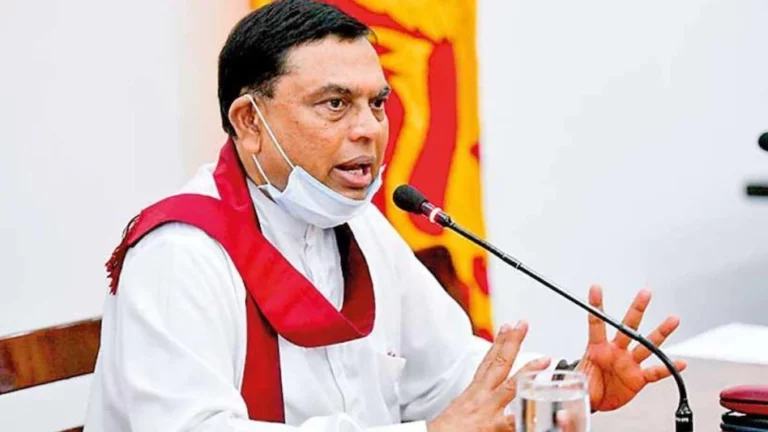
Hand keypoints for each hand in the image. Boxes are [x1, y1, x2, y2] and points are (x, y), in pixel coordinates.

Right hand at [427, 321, 550, 431]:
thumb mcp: (460, 410)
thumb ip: (475, 402)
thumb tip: (483, 404)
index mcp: (474, 392)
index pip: (488, 362)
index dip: (498, 343)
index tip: (507, 328)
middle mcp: (482, 397)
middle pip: (499, 364)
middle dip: (511, 343)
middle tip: (522, 325)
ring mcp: (489, 410)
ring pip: (511, 386)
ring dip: (528, 371)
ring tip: (544, 359)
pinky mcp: (494, 427)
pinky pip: (515, 419)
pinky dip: (528, 414)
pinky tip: (542, 407)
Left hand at [577, 285, 686, 411]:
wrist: (597, 403)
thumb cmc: (586, 385)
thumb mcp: (573, 379)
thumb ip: (568, 377)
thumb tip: (552, 372)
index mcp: (597, 348)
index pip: (596, 323)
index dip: (596, 306)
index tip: (596, 288)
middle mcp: (616, 351)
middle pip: (628, 327)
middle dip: (636, 309)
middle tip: (645, 293)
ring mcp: (629, 363)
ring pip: (646, 344)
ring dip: (660, 333)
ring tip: (672, 320)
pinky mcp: (639, 378)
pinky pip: (656, 371)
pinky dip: (668, 368)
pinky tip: (680, 363)